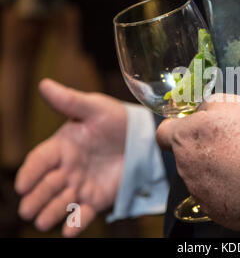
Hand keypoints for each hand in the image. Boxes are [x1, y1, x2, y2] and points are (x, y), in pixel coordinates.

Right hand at [15, 79, 126, 236]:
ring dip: (51, 212)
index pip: (39, 161)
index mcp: (61, 146)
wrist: (142, 138)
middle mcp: (66, 168)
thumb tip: (44, 84)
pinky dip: (75, 223)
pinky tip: (69, 231)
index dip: (29, 172)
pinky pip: (83, 213)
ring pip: (60, 202)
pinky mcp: (96, 198)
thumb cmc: (115, 119)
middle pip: (45, 185)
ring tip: (44, 220)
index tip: (22, 185)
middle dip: (36, 197)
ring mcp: (80, 185)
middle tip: (28, 209)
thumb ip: (70, 101)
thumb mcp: (95, 108)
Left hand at [156, 94, 239, 230]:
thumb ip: (209, 104)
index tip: (184, 128)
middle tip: (229, 144)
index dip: (173, 129)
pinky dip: (227, 189)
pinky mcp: (213, 209)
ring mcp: (197, 190)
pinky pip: (216, 195)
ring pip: (201, 176)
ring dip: (216, 169)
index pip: (163, 133)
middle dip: (203, 149)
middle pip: (187, 155)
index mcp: (184, 138)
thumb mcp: (231, 104)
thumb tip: (203, 108)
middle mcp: (184, 166)